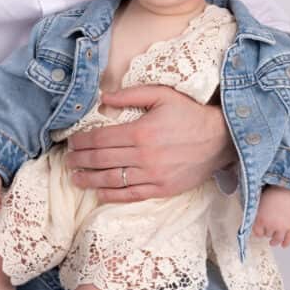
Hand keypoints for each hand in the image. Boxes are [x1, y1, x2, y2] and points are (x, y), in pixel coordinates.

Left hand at [66, 85, 233, 202]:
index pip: (101, 139)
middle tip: (68, 160)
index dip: (82, 141)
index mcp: (141, 131)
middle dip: (81, 160)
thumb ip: (131, 94)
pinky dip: (112, 195)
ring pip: (112, 180)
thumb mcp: (162, 95)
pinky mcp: (162, 189)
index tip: (72, 142)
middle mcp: (144, 156)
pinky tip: (99, 193)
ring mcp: (153, 175)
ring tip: (75, 177)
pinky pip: (131, 195)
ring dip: (90, 179)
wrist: (221, 139)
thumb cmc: (190, 114)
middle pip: (102, 160)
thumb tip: (103, 98)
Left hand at [252, 185, 289, 246]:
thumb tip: (250, 219)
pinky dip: (286, 243)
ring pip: (277, 239)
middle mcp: (271, 225)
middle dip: (266, 232)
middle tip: (267, 231)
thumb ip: (254, 213)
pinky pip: (289, 239)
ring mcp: (283, 227)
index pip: (257, 232)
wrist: (287, 190)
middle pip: (267, 234)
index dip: (258, 232)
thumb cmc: (272, 193)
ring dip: (274, 241)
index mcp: (260, 219)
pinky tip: (284, 245)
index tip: (258, 232)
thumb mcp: (258, 203)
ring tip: (273, 242)